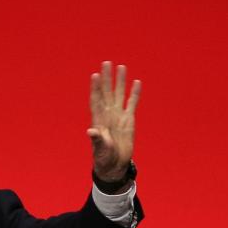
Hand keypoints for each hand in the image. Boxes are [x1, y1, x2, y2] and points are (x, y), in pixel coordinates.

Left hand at [87, 61, 140, 181]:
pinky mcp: (129, 120)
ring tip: (121, 67)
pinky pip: (132, 103)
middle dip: (107, 78)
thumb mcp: (100, 148)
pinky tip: (136, 82)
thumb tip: (90, 131)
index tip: (95, 75)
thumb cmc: (104, 157)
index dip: (96, 88)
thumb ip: (97, 139)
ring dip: (120, 81)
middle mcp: (108, 114)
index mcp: (99, 119)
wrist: (114, 164)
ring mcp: (118, 115)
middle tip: (106, 62)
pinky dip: (134, 93)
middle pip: (107, 92)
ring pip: (119, 94)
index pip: (97, 99)